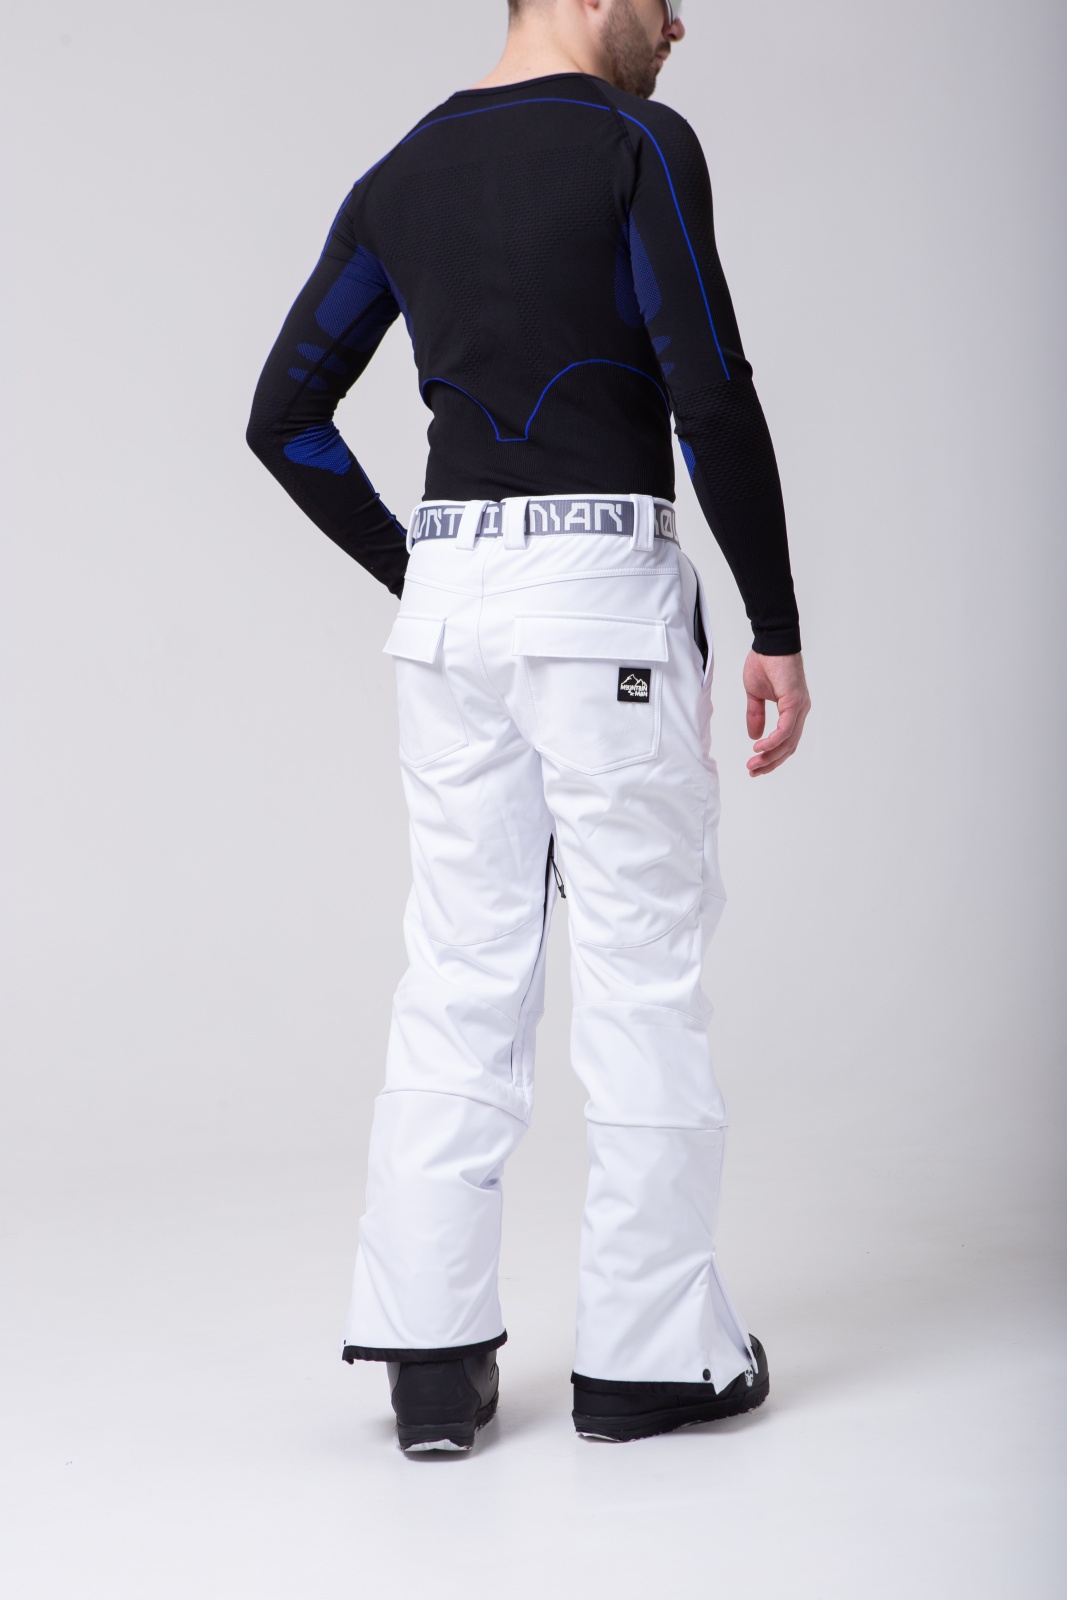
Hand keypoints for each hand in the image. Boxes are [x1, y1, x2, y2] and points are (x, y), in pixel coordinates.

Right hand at [743, 651, 809, 775]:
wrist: (769, 643)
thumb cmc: (764, 663)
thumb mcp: (755, 695)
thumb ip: (755, 715)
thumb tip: (755, 736)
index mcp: (792, 710)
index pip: (786, 741)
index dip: (771, 756)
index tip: (755, 766)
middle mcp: (800, 711)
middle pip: (789, 747)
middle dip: (770, 762)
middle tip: (753, 771)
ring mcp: (799, 707)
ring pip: (788, 742)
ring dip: (770, 756)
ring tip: (753, 764)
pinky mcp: (795, 702)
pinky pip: (785, 729)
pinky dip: (773, 742)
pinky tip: (759, 748)